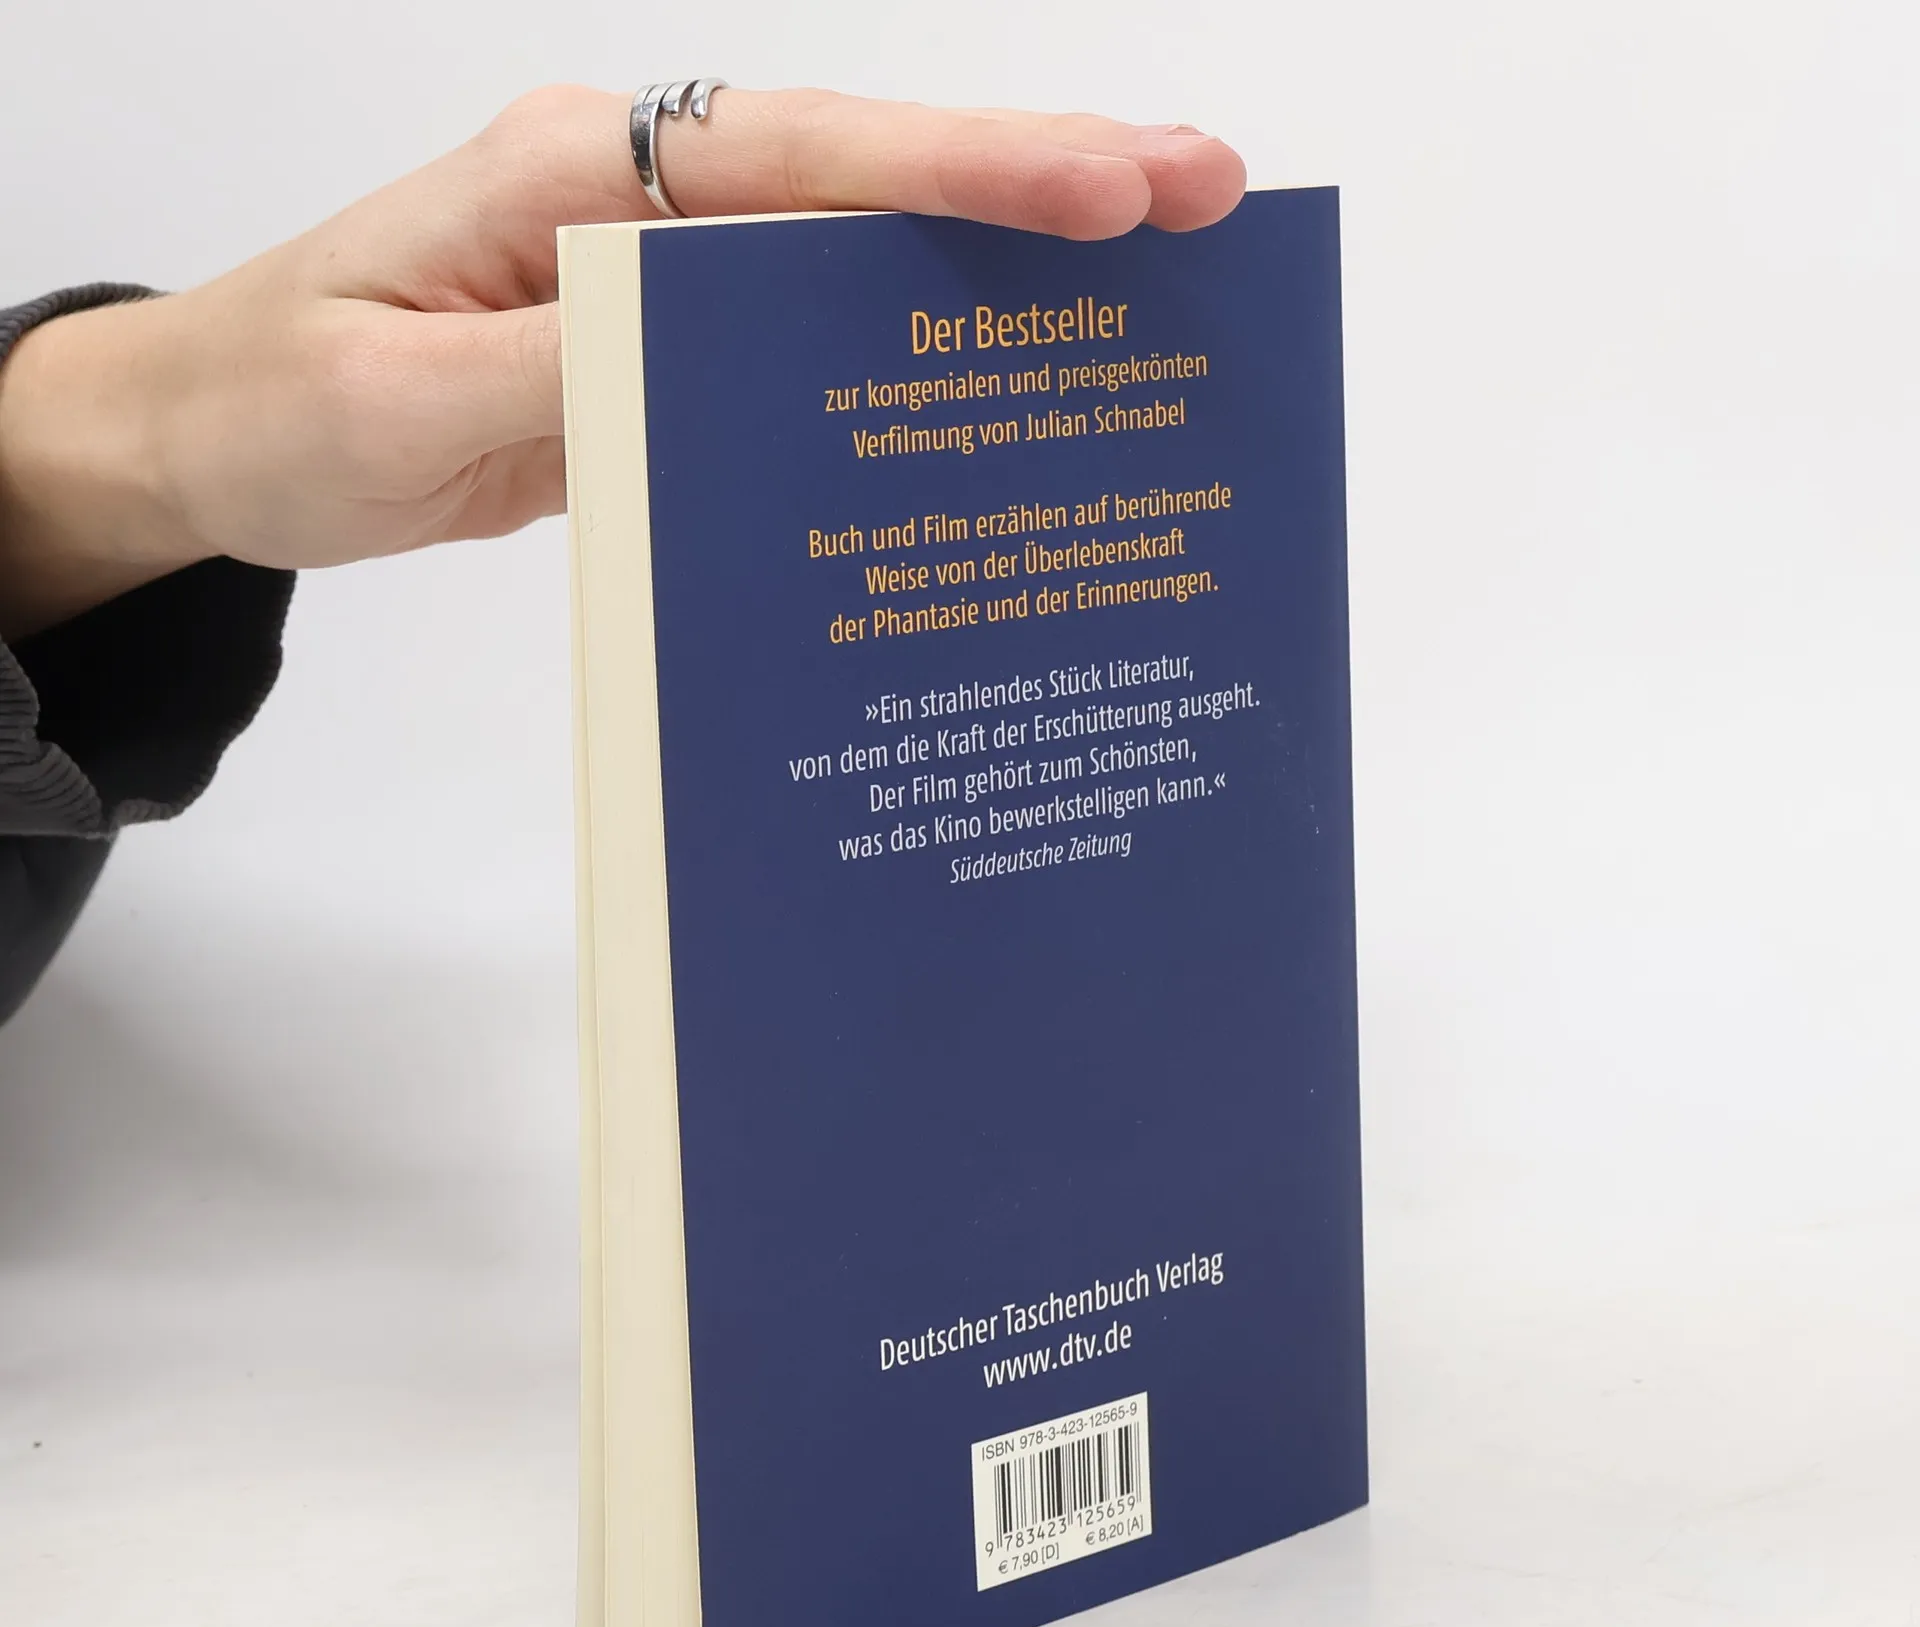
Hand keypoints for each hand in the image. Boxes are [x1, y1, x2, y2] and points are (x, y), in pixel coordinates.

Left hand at [0, 87, 1244, 636]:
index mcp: (582, 177)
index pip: (805, 161)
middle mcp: (641, 198)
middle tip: (1208, 198)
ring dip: (998, 264)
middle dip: (1039, 185)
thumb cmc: (286, 403)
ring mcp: (661, 269)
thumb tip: (728, 339)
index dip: (966, 173)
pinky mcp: (664, 346)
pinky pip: (808, 336)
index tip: (1113, 189)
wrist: (217, 439)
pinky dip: (909, 347)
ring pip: (856, 251)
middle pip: (867, 178)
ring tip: (1153, 284)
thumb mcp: (409, 399)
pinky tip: (993, 377)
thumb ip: (576, 362)